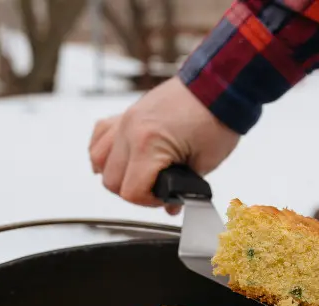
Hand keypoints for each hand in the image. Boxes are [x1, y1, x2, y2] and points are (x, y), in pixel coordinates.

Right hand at [89, 76, 239, 214]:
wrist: (219, 86)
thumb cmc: (216, 120)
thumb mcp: (204, 163)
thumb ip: (183, 188)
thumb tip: (169, 205)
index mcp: (149, 144)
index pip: (131, 191)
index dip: (148, 201)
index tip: (164, 198)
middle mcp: (130, 130)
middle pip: (111, 180)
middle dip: (133, 191)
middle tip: (156, 188)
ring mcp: (126, 120)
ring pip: (99, 160)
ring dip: (116, 174)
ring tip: (138, 175)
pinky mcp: (127, 113)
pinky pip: (100, 136)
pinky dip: (105, 152)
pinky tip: (119, 159)